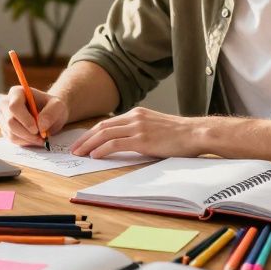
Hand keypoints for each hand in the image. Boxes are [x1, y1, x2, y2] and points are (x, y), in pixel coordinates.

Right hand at [0, 86, 68, 146]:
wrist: (49, 114)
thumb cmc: (52, 107)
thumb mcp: (58, 106)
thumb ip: (51, 113)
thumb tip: (41, 125)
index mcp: (17, 92)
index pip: (14, 106)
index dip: (25, 119)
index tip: (37, 129)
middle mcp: (6, 103)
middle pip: (10, 122)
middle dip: (27, 133)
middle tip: (41, 137)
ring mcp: (3, 117)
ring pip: (10, 133)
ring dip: (27, 139)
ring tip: (40, 138)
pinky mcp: (5, 128)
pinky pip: (11, 139)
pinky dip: (24, 142)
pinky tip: (34, 138)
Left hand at [70, 107, 204, 158]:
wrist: (196, 133)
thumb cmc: (180, 134)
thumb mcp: (155, 126)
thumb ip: (140, 130)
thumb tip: (126, 142)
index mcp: (137, 114)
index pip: (107, 122)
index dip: (92, 132)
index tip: (82, 141)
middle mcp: (134, 117)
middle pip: (101, 126)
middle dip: (85, 138)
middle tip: (74, 148)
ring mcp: (138, 127)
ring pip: (105, 134)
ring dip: (89, 144)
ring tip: (80, 153)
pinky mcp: (142, 139)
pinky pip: (116, 143)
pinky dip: (102, 149)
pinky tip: (95, 156)